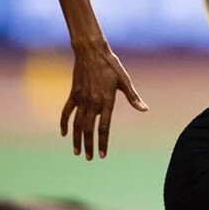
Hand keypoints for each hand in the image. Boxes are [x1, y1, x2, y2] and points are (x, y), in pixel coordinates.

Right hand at [61, 45, 147, 160]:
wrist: (91, 51)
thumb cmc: (110, 64)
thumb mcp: (124, 80)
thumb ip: (132, 97)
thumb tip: (144, 109)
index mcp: (106, 101)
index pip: (104, 127)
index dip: (103, 142)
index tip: (102, 155)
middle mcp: (92, 103)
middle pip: (89, 129)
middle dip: (89, 145)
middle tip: (89, 158)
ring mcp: (81, 99)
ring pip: (77, 124)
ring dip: (77, 139)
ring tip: (77, 152)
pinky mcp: (73, 94)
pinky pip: (66, 112)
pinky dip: (64, 123)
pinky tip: (64, 133)